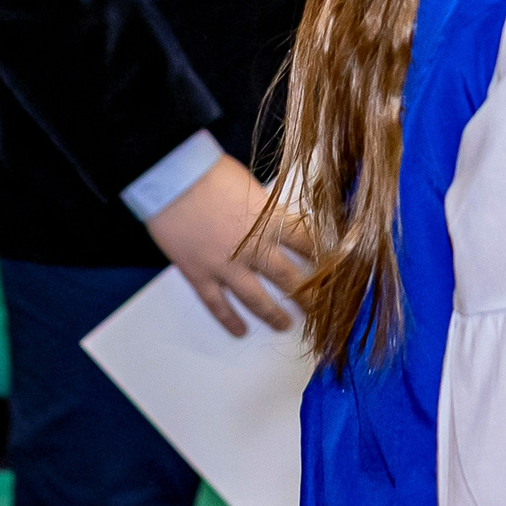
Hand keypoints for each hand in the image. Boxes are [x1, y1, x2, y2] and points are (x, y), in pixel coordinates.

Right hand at [145, 156, 314, 336]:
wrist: (172, 178)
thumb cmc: (213, 174)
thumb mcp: (255, 189)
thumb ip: (270, 213)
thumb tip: (284, 226)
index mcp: (272, 223)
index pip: (308, 246)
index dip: (323, 259)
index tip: (333, 272)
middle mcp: (254, 249)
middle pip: (290, 278)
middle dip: (308, 296)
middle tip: (319, 309)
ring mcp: (226, 267)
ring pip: (257, 299)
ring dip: (274, 315)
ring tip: (285, 325)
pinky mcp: (199, 275)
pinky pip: (217, 305)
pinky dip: (229, 320)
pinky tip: (240, 331)